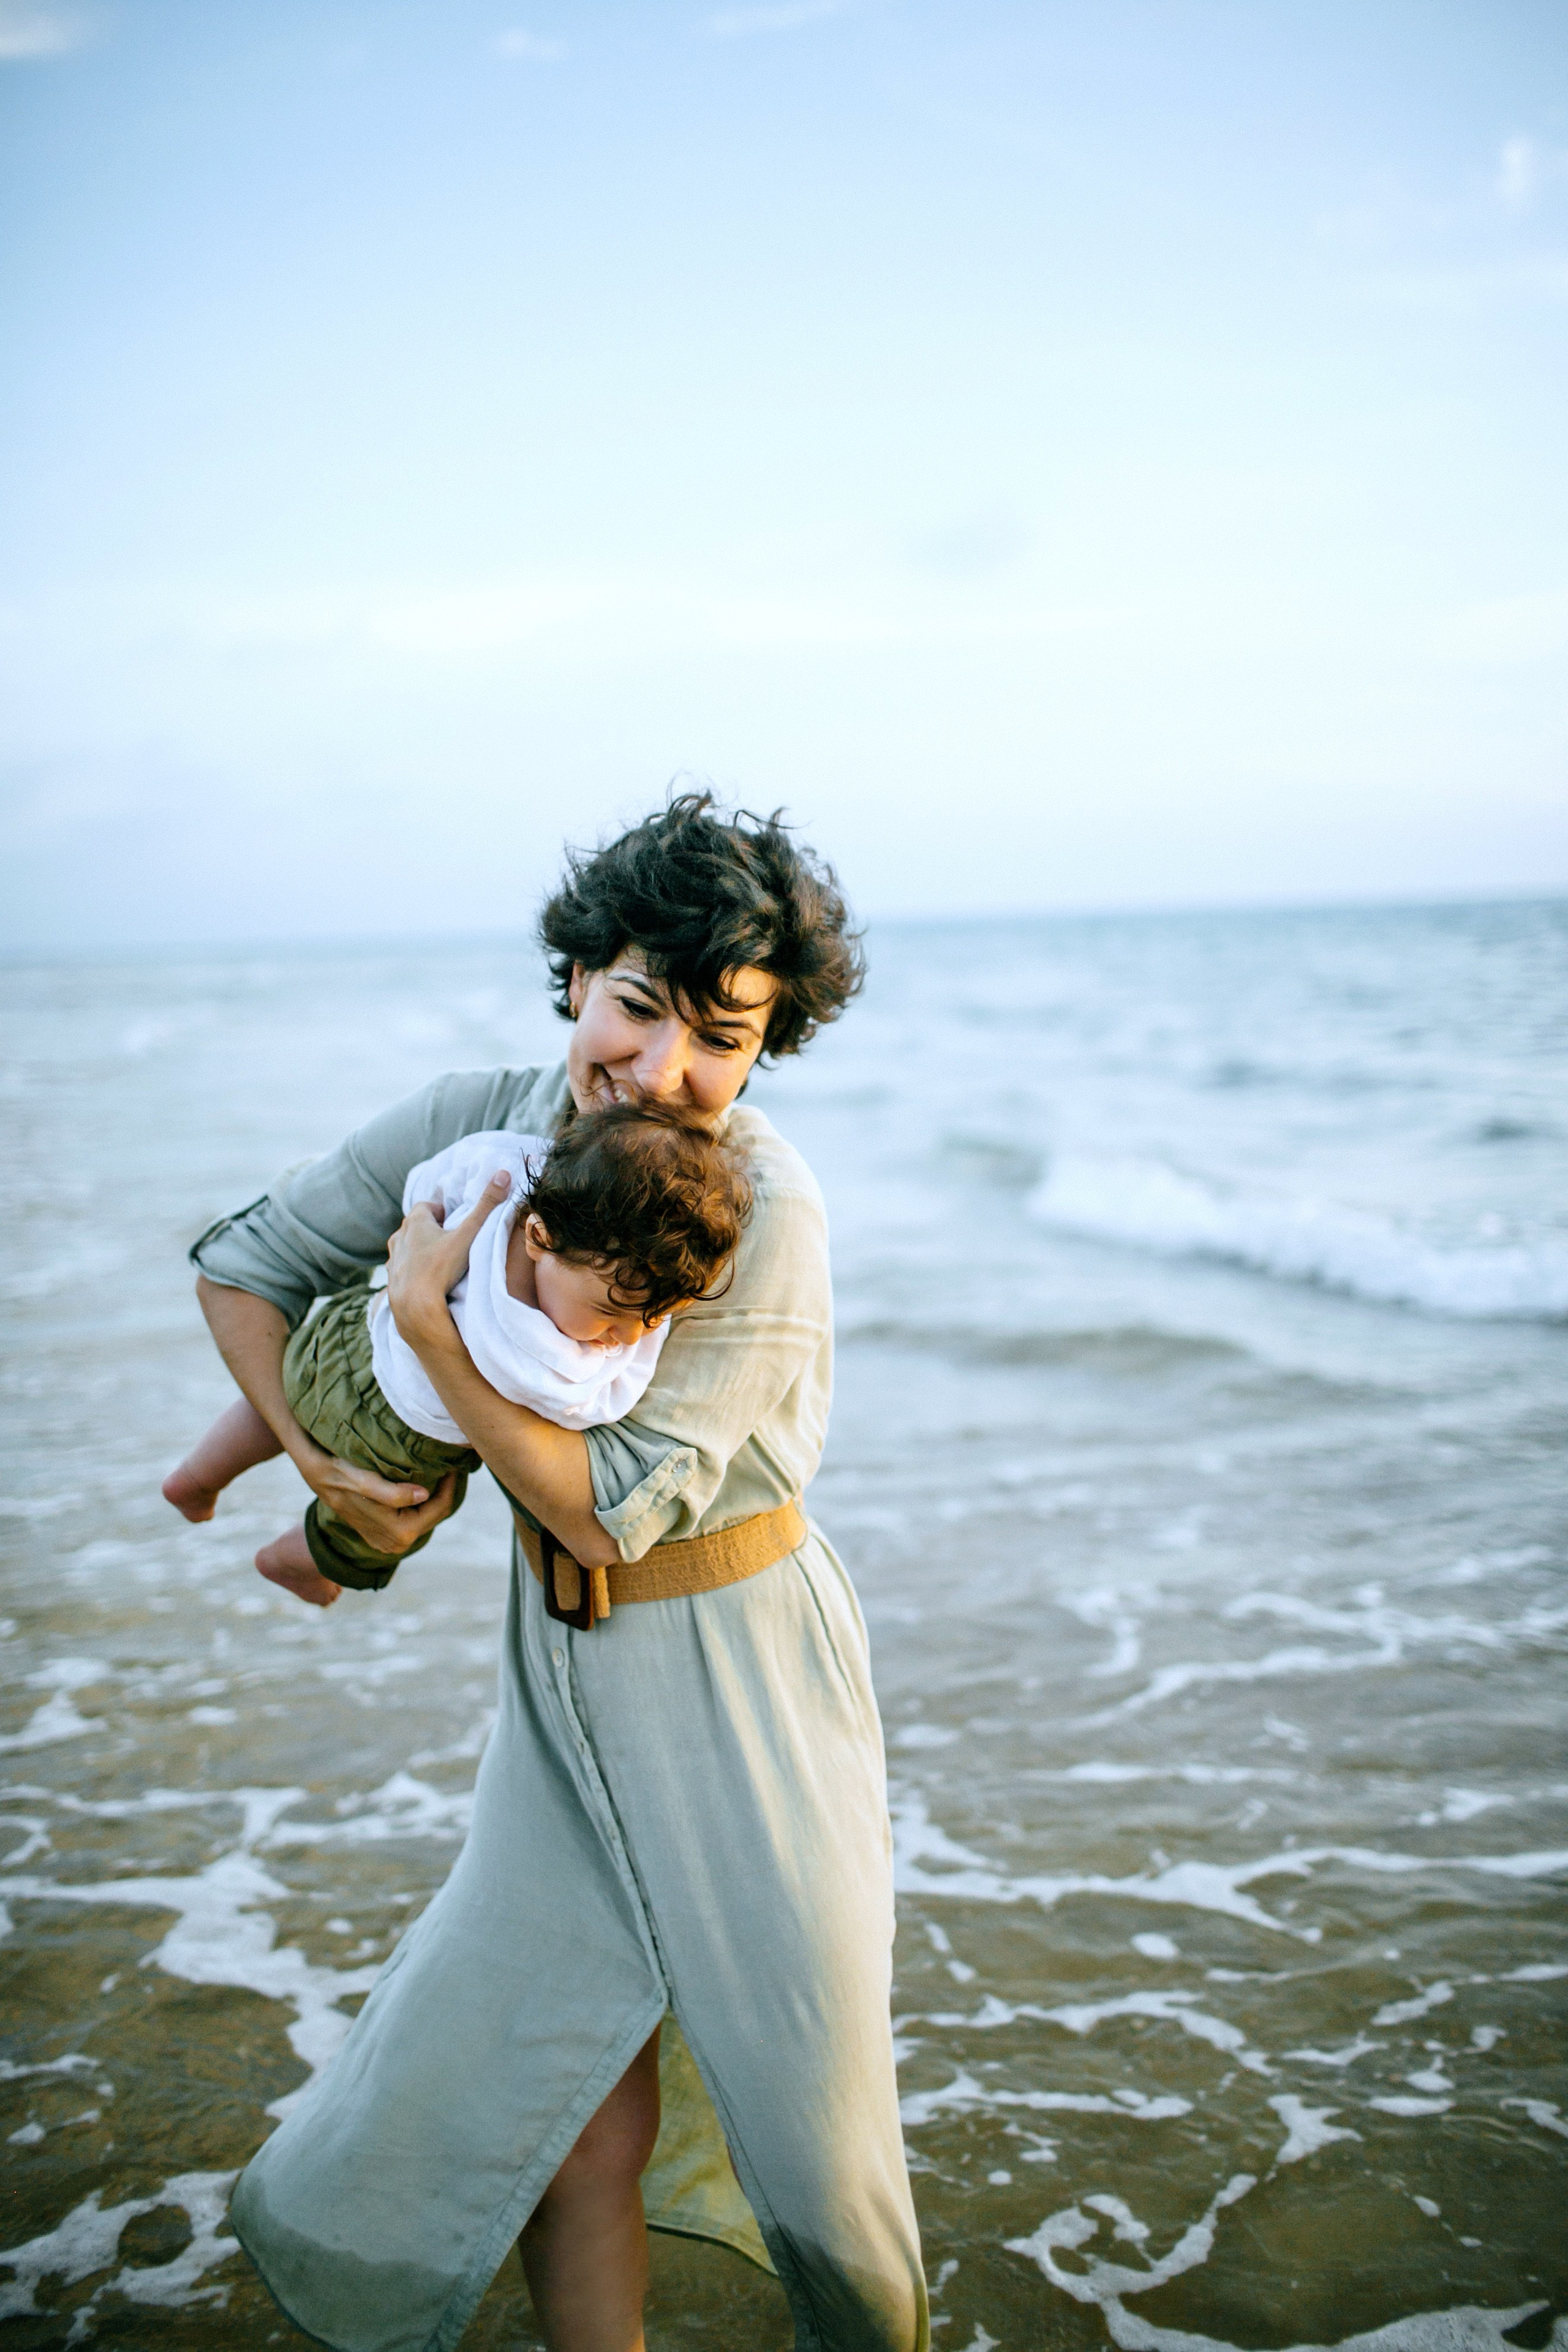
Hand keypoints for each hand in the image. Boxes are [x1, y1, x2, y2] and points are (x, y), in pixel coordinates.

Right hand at [300, 1444, 460, 1555]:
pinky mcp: (386, 1536)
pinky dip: (422, 1502)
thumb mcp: (364, 1481)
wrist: (318, 1476)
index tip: (457, 1463)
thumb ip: (394, 1493)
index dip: (451, 1485)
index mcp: (398, 1533)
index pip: (440, 1508)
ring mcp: (391, 1542)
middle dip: (447, 1490)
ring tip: (442, 1471)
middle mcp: (397, 1544)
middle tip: (454, 1464)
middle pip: (436, 1514)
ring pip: (427, 1516)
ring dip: (436, 1495)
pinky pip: (415, 1518)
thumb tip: (424, 1494)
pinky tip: (425, 1483)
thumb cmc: (340, 1474)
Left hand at [386, 1169, 510, 1346]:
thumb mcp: (469, 1235)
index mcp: (416, 1222)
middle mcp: (399, 1237)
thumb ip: (487, 1206)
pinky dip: (412, 1270)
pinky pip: (401, 1269)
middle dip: (431, 1230)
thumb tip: (504, 1173)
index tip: (454, 1220)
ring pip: (407, 1247)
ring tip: (439, 1261)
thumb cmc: (441, 1268)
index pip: (426, 1206)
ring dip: (420, 1250)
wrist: (416, 1307)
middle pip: (416, 1226)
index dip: (441, 1211)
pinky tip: (426, 1281)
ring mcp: (393, 1260)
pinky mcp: (391, 1280)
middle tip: (451, 1240)